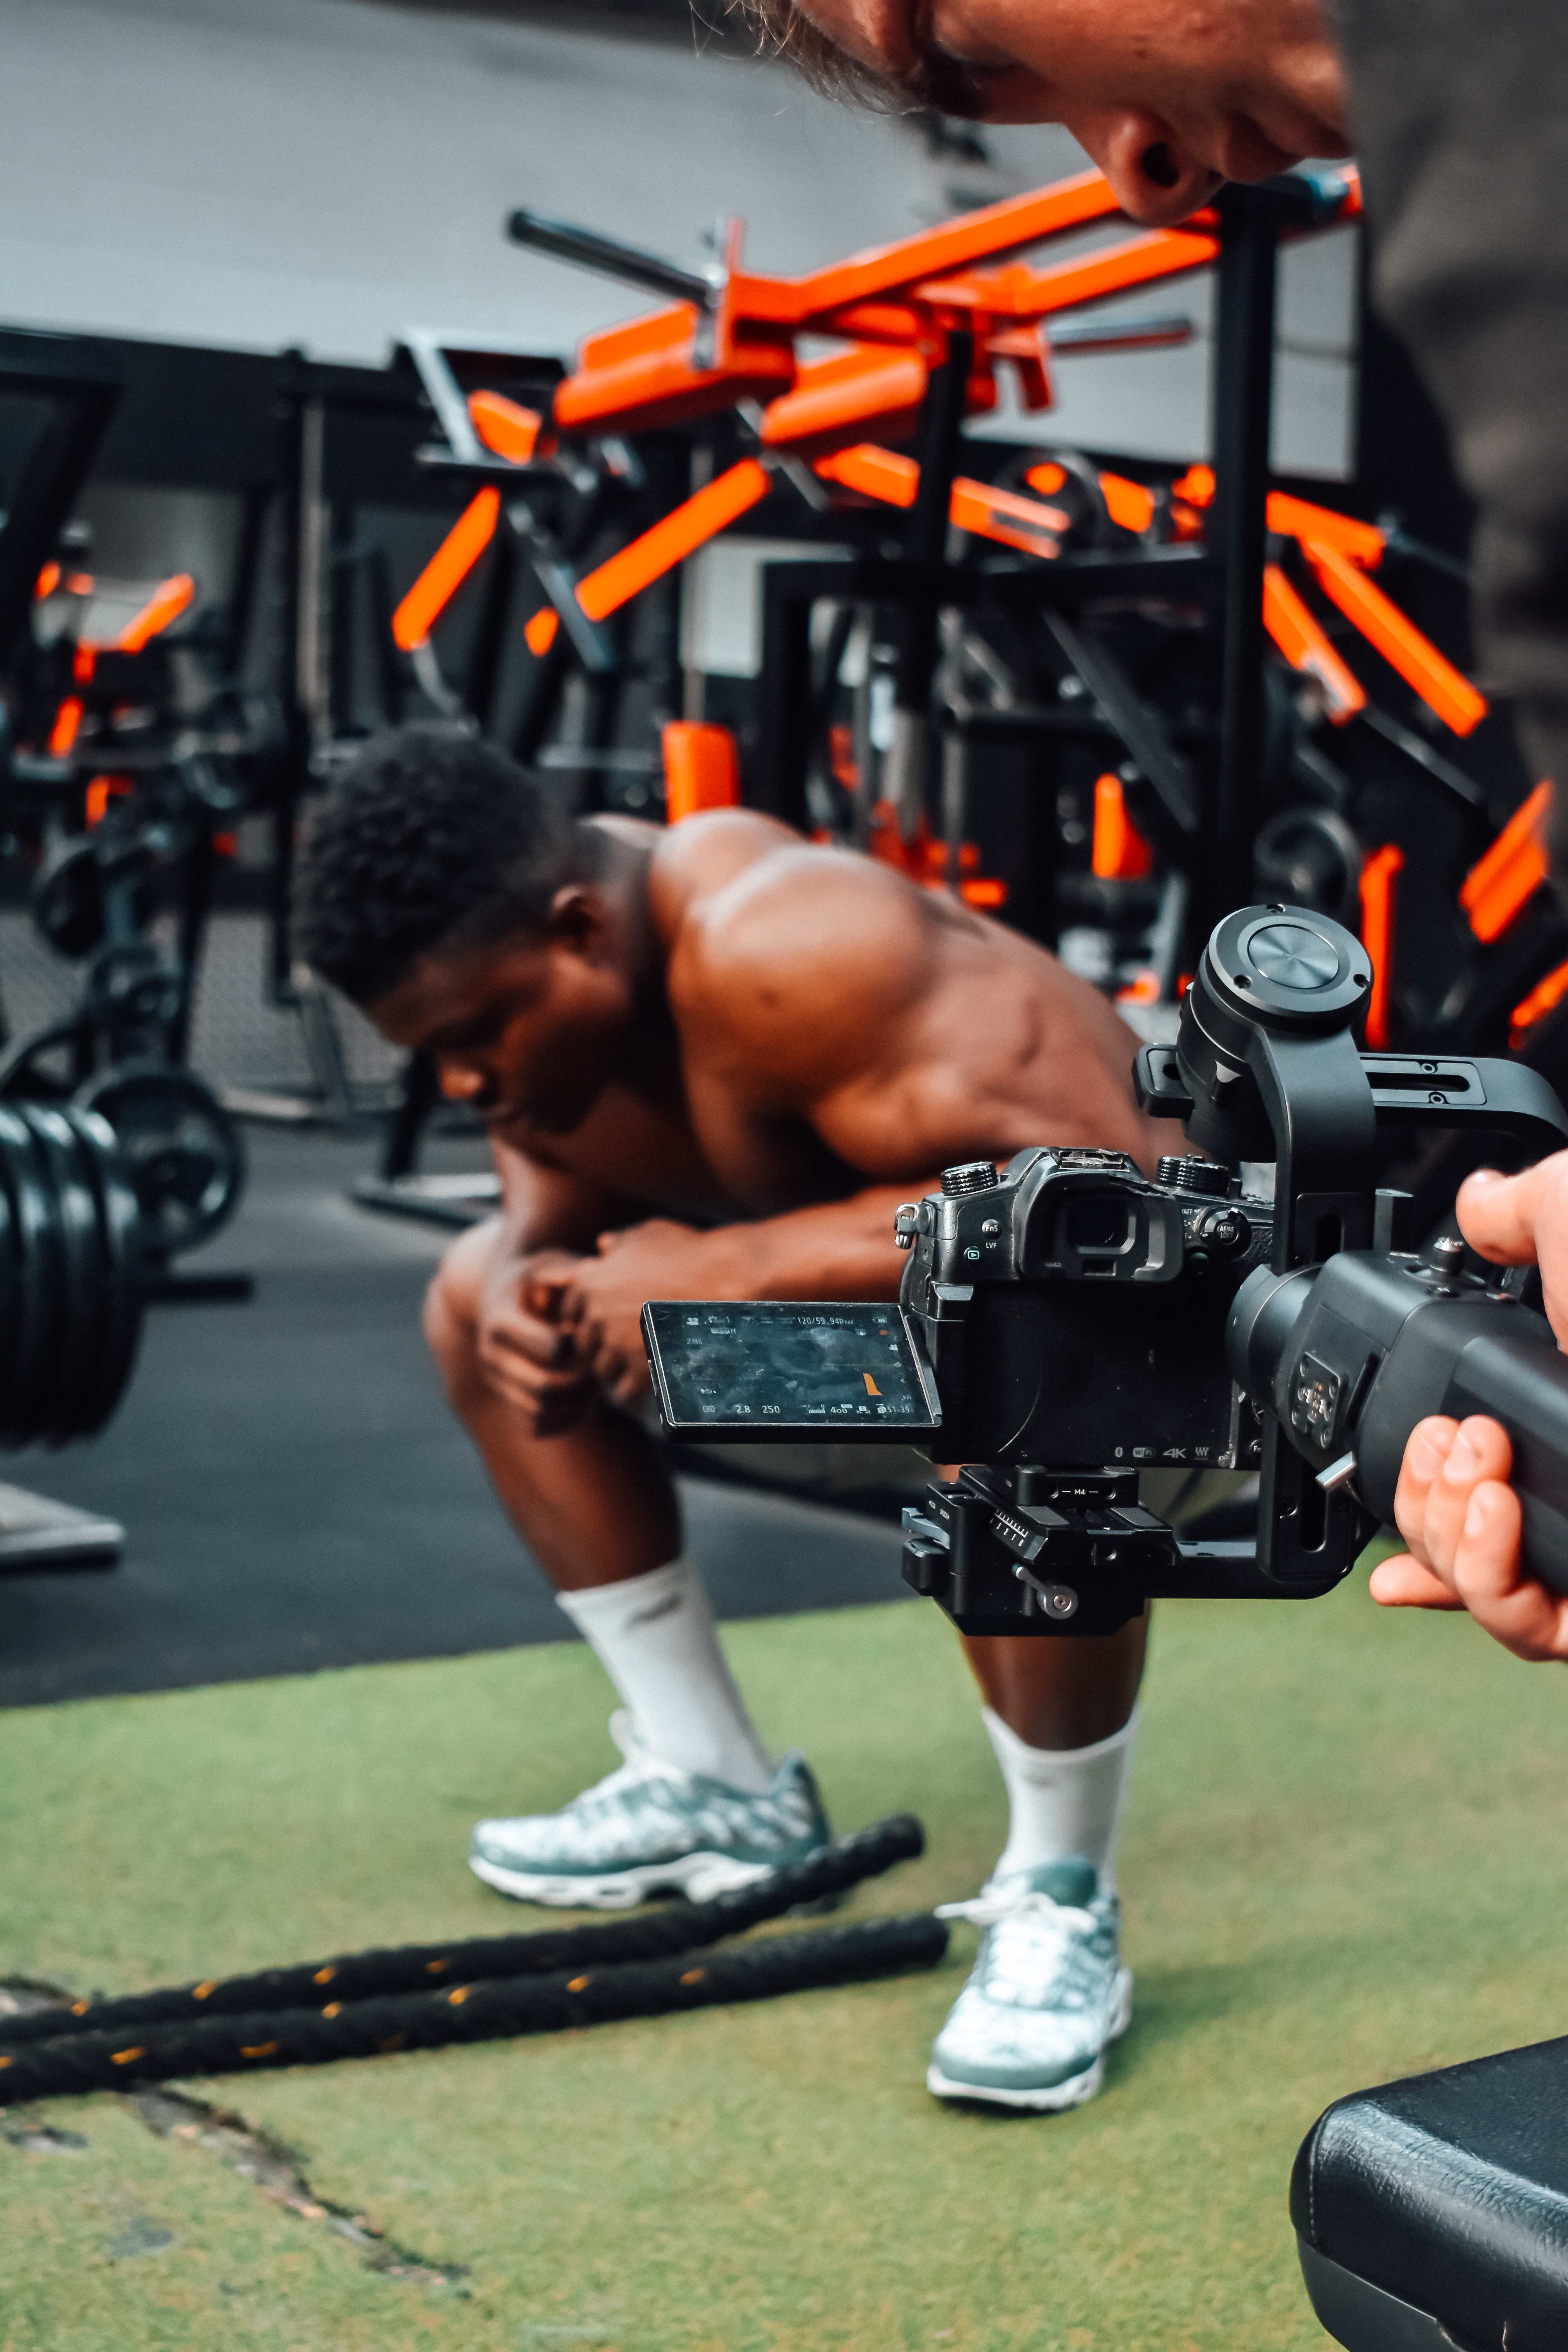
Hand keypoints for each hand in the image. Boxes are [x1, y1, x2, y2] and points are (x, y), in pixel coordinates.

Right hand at [474, 1248, 599, 1434]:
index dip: (581, 1346)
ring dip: (577, 1407)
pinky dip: (565, 1423)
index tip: (593, 1334)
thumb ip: (564, 1270)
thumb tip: (582, 1275)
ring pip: (539, 1413)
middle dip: (583, 1383)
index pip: (550, 1348)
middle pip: (544, 1387)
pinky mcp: (506, 1400)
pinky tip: (586, 1405)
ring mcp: (497, 1381)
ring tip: (598, 1389)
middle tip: (604, 1370)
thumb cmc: (536, 1278)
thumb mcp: (546, 1264)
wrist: (502, 1297)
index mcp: (501, 1320)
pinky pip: (535, 1427)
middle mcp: (491, 1355)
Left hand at [554, 1220, 719, 1412]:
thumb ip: (620, 1242)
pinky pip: (624, 1393)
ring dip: (616, 1371)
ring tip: (635, 1368)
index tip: (605, 1321)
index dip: (587, 1316)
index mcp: (589, 1281)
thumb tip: (602, 1245)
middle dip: (600, 1346)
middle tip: (623, 1347)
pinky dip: (633, 1394)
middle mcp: (596, 1315)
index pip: (570, 1311)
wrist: (726, 1279)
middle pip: (584, 1344)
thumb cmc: (690, 1251)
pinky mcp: (641, 1369)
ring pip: (602, 1371)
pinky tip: (647, 1387)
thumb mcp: (648, 1235)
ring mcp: (617, 1345)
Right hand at [1368, 1146, 1567, 1658]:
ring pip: (1480, 1588)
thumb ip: (1518, 1210)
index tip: (1410, 1448)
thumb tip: (1482, 1201)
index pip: (1474, 1474)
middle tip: (1455, 1436)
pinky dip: (1483, 1579)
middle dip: (1420, 1486)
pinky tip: (1487, 1509)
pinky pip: (1525, 1626)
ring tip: (1477, 1466)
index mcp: (1564, 1416)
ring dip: (1445, 1527)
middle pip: (1453, 1534)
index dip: (1418, 1475)